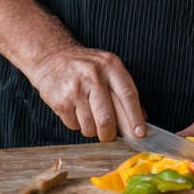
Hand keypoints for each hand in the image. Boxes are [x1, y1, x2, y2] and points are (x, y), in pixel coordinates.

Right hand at [30, 45, 144, 142]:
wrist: (52, 57)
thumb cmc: (84, 67)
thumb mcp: (108, 70)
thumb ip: (124, 92)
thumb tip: (141, 120)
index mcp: (110, 66)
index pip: (128, 95)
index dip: (135, 117)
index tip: (139, 134)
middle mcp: (93, 75)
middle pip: (108, 118)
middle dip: (109, 134)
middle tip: (108, 136)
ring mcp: (76, 88)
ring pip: (90, 126)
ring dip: (91, 130)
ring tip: (88, 118)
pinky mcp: (61, 100)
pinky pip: (74, 125)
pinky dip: (77, 125)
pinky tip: (75, 111)